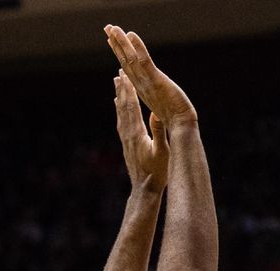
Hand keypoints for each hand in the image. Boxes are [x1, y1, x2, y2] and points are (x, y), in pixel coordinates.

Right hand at [105, 25, 196, 125]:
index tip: (112, 44)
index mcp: (143, 92)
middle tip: (107, 30)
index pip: (129, 71)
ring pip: (130, 60)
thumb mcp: (162, 113)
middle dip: (116, 46)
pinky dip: (137, 47)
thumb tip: (156, 115)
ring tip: (112, 28)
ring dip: (121, 43)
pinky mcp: (156, 81)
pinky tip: (131, 35)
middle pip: (125, 62)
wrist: (182, 127)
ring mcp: (147, 83)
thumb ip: (156, 111)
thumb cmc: (175, 122)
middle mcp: (141, 86)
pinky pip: (144, 61)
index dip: (120, 56)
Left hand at [114, 70, 169, 193]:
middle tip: (119, 72)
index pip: (131, 107)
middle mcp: (128, 134)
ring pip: (120, 112)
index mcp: (137, 133)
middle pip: (123, 106)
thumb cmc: (157, 173)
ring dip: (119, 96)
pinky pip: (121, 121)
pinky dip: (119, 109)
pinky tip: (118, 105)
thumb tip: (156, 113)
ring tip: (117, 83)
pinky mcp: (126, 144)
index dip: (128, 90)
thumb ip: (159, 133)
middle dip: (122, 88)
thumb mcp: (162, 152)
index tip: (125, 75)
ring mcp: (125, 139)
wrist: (144, 189)